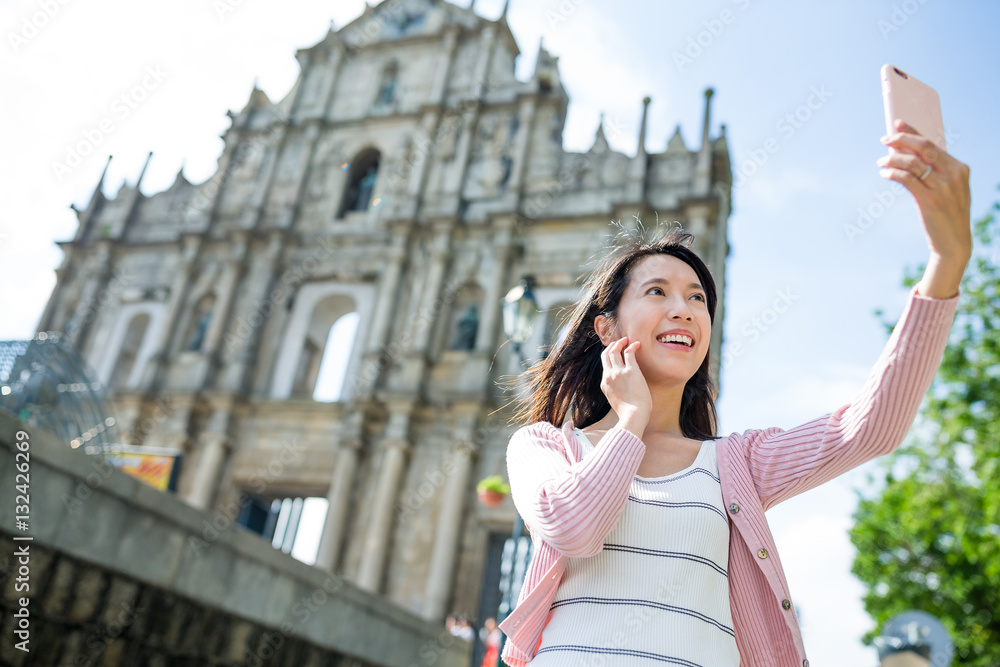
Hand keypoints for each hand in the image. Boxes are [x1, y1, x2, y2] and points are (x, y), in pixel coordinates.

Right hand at [599, 337, 651, 423]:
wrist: (633, 416)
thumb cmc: (629, 413)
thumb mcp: (616, 401)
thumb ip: (615, 392)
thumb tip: (622, 392)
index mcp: (605, 384)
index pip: (604, 366)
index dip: (609, 357)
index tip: (615, 352)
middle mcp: (609, 376)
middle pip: (606, 355)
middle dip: (611, 346)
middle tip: (619, 342)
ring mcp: (619, 373)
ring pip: (614, 350)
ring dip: (620, 342)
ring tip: (627, 340)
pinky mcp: (631, 371)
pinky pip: (629, 352)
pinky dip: (632, 346)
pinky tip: (637, 344)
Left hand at [877, 119, 971, 260]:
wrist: (954, 243)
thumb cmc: (947, 214)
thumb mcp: (948, 190)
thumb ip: (935, 173)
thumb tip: (906, 156)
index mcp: (959, 168)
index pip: (934, 144)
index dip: (914, 132)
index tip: (898, 124)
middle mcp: (953, 174)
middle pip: (923, 148)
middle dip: (901, 140)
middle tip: (884, 139)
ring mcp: (942, 187)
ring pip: (912, 163)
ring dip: (892, 159)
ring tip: (880, 162)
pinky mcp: (929, 200)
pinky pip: (907, 179)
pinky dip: (893, 173)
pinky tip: (885, 174)